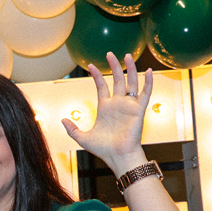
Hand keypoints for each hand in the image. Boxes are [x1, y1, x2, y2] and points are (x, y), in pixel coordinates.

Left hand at [62, 52, 152, 174]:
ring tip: (128, 55)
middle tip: (110, 53)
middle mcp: (118, 104)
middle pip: (117, 80)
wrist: (117, 157)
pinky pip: (145, 93)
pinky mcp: (139, 110)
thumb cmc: (103, 149)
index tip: (90, 65)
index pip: (101, 86)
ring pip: (131, 82)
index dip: (97, 76)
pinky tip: (149, 71)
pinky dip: (148, 82)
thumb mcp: (82, 137)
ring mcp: (129, 106)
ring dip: (130, 69)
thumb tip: (62, 120)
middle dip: (114, 66)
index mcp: (105, 107)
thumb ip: (72, 129)